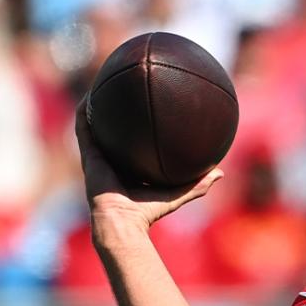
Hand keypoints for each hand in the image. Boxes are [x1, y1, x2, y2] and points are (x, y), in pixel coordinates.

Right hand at [75, 100, 221, 233]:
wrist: (122, 221)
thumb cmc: (149, 212)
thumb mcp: (178, 193)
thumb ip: (199, 184)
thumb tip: (221, 172)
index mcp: (132, 169)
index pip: (135, 146)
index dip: (139, 130)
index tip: (149, 112)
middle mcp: (114, 161)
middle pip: (115, 132)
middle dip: (118, 113)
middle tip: (127, 90)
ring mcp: (99, 157)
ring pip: (95, 126)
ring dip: (97, 106)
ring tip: (102, 85)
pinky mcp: (88, 156)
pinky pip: (83, 129)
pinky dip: (84, 112)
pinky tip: (90, 95)